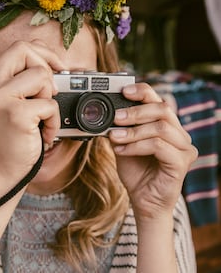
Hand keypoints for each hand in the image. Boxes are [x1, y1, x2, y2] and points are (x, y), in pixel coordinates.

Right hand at [0, 40, 62, 180]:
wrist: (4, 170)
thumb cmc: (12, 137)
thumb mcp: (12, 103)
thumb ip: (22, 80)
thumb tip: (51, 60)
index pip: (17, 47)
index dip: (42, 53)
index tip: (56, 68)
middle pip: (26, 51)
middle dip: (46, 69)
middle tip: (48, 94)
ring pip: (41, 75)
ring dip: (49, 99)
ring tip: (41, 118)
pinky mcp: (16, 115)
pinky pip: (50, 103)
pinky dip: (53, 121)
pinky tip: (44, 134)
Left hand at [109, 83, 197, 220]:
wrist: (143, 201)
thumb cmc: (136, 172)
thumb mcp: (124, 144)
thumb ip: (120, 128)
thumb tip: (106, 113)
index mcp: (167, 125)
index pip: (159, 100)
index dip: (143, 92)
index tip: (123, 90)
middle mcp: (179, 134)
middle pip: (163, 109)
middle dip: (135, 112)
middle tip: (115, 118)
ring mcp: (184, 148)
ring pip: (160, 127)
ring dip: (133, 131)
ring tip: (115, 137)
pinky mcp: (182, 163)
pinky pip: (158, 146)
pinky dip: (136, 146)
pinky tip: (121, 151)